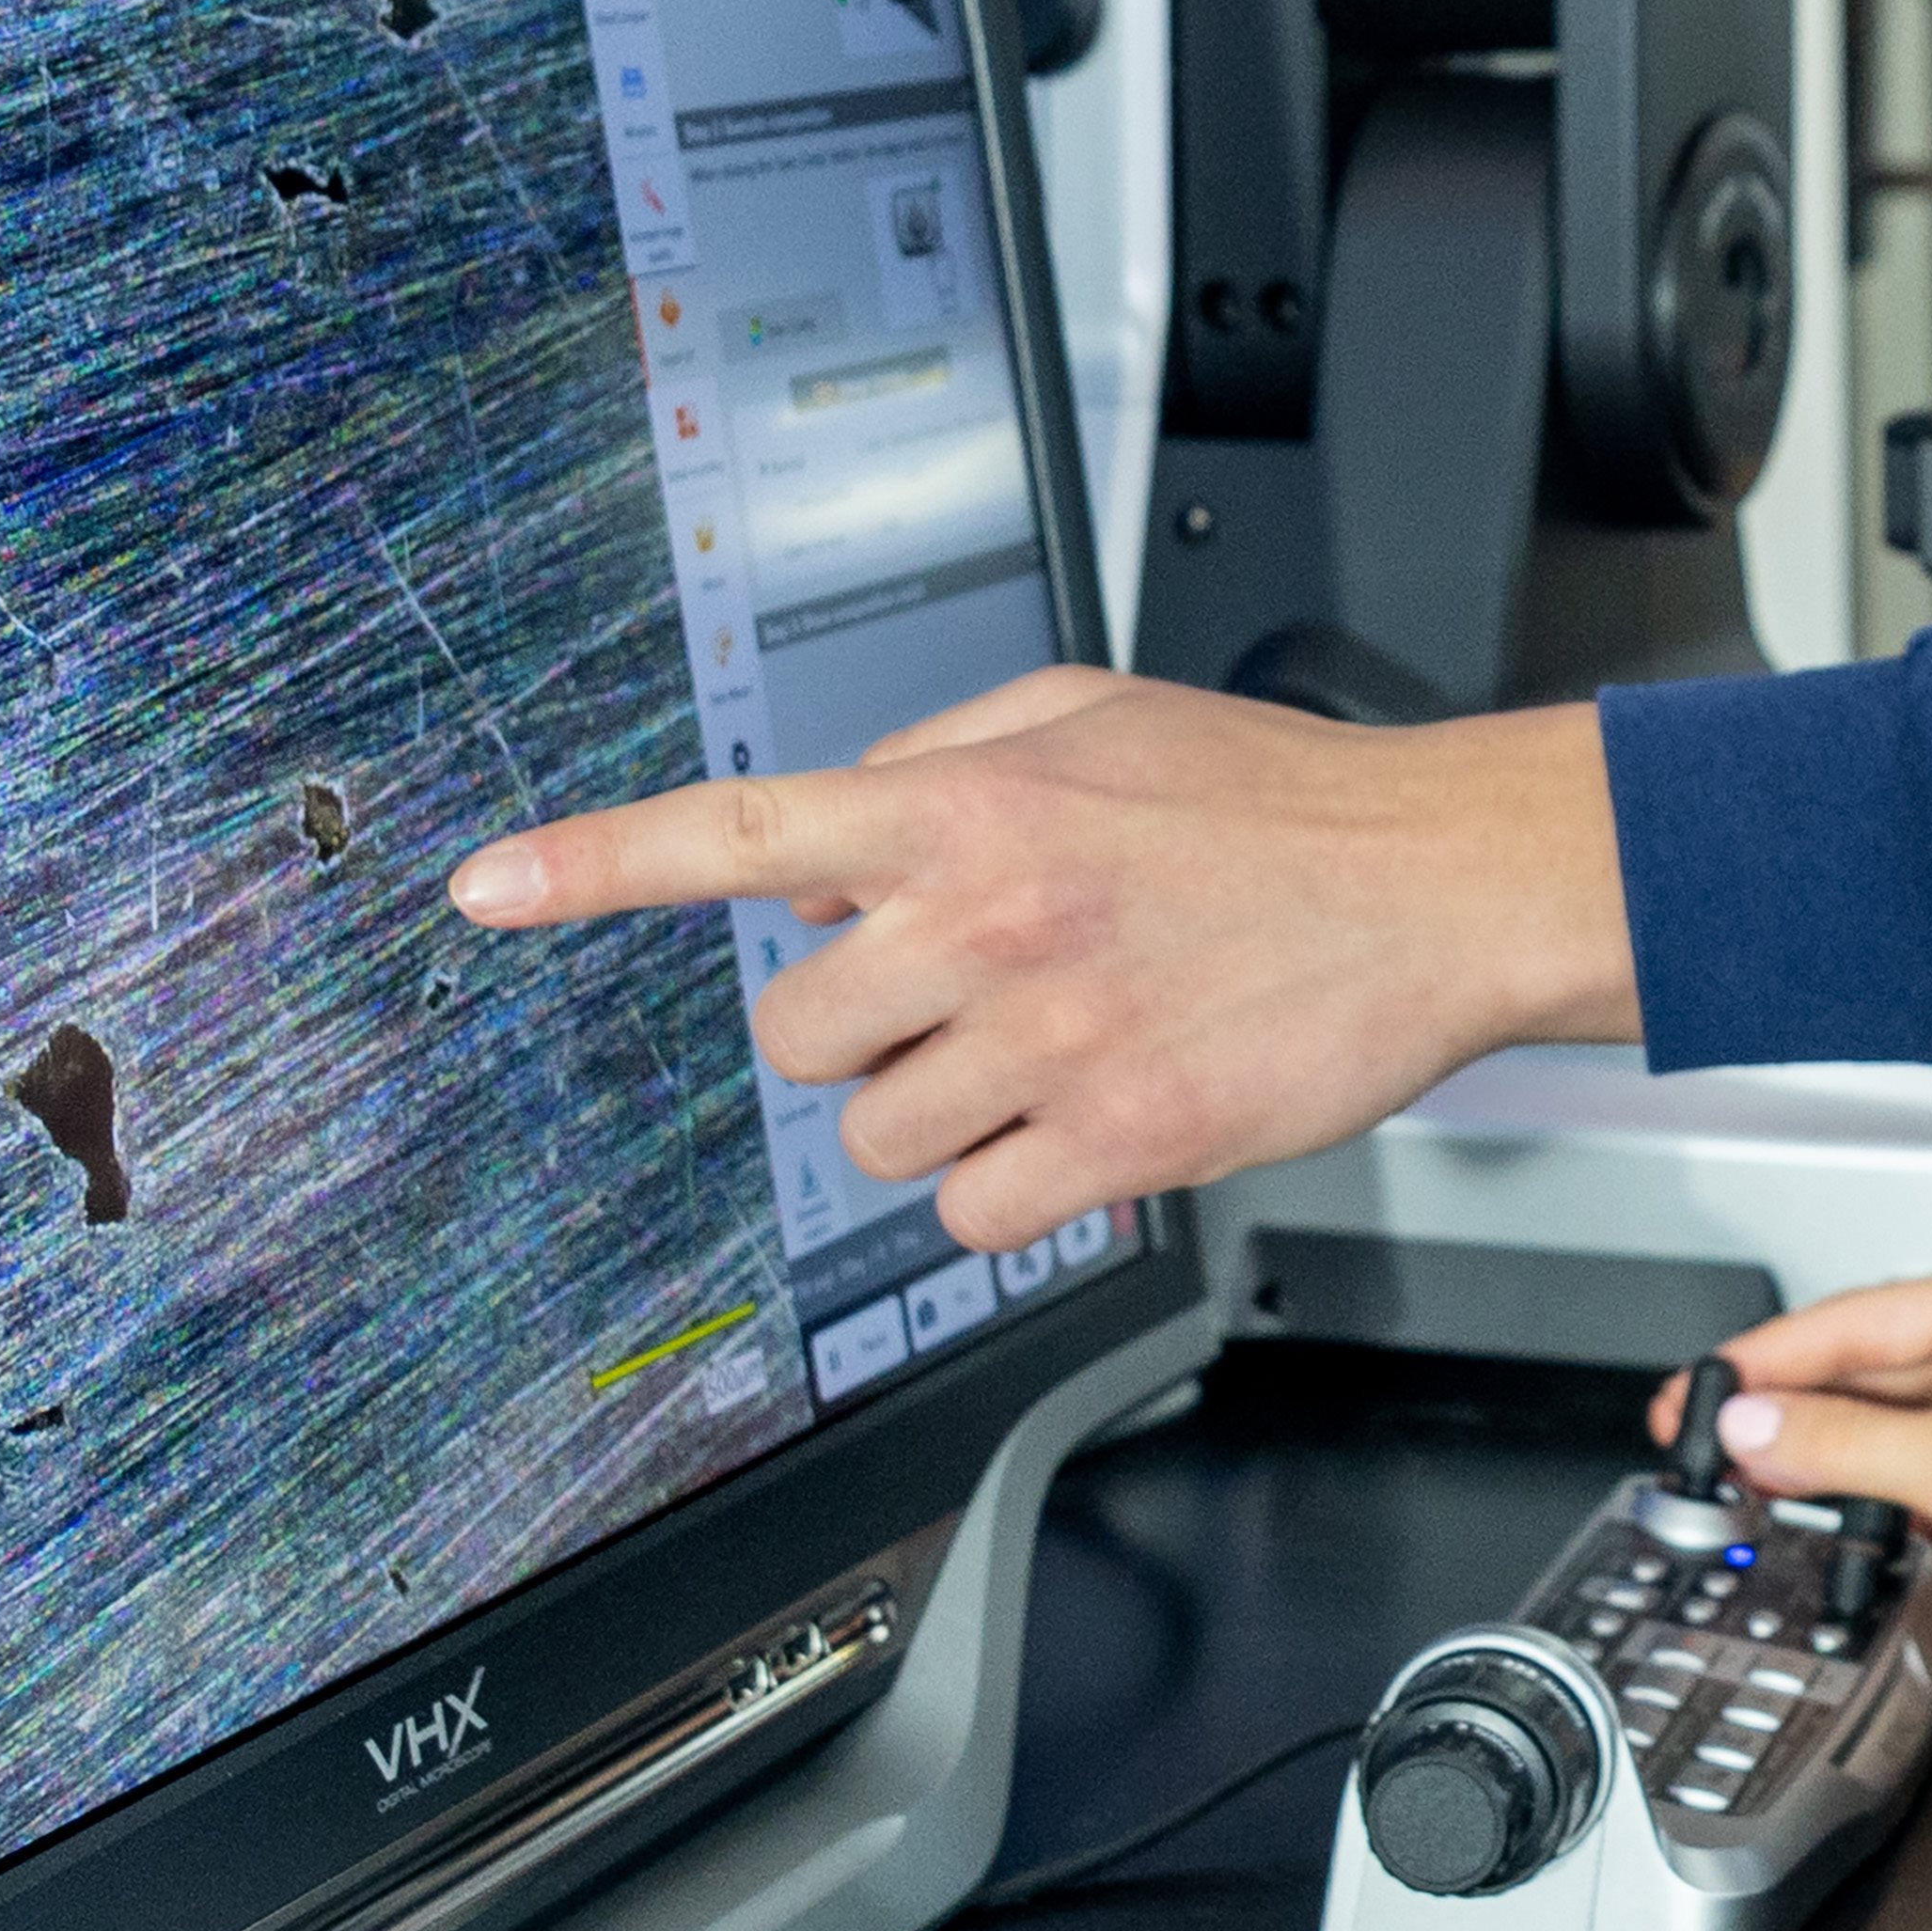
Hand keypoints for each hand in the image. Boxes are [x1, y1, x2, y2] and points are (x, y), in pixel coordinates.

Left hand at [441, 672, 1635, 1250]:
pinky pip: (973, 1213)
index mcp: (968, 805)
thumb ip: (938, 766)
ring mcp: (1050, 1036)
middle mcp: (990, 917)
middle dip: (859, 1034)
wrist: (1442, 884)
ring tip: (1055, 1049)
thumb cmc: (1278, 804)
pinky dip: (1015, 1187)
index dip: (595, 863)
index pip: (737, 831)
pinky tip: (1089, 1120)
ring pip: (877, 1138)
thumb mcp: (1090, 717)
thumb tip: (824, 859)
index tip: (489, 886)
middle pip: (795, 1038)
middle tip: (961, 999)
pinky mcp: (1119, 1137)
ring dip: (944, 1114)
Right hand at [1682, 1259, 1931, 1643]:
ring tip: (1749, 1478)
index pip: (1853, 1319)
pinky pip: (1921, 1454)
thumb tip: (1752, 1426)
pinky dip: (1870, 1479)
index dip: (1762, 1361)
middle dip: (1784, 1406)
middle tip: (1699, 1443)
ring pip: (1889, 1413)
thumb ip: (1848, 1447)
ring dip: (1822, 1446)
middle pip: (1865, 1362)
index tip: (1692, 1395)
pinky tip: (1828, 1503)